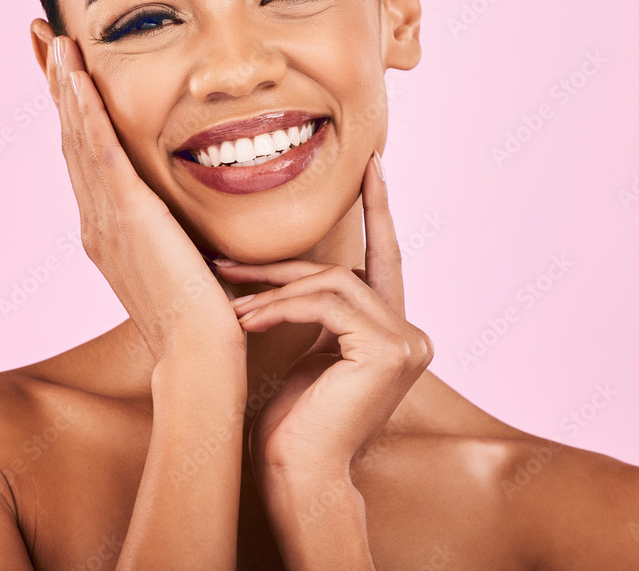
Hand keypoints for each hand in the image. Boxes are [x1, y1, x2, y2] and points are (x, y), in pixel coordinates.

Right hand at [48, 33, 245, 362]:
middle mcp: (96, 218)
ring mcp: (106, 218)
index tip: (63, 65)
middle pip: (69, 136)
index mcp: (108, 226)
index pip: (84, 152)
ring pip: (77, 138)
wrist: (200, 355)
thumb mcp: (178, 257)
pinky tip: (77, 77)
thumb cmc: (202, 314)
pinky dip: (85, 113)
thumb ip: (169, 227)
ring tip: (55, 38)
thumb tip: (180, 208)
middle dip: (56, 82)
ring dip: (65, 84)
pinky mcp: (129, 216)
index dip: (70, 106)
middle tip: (42, 35)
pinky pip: (101, 154)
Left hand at [213, 152, 432, 476]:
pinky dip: (281, 307)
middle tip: (227, 265)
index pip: (383, 258)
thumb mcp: (307, 348)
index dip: (378, 208)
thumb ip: (317, 308)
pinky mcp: (389, 348)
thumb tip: (287, 270)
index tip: (372, 164)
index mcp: (393, 331)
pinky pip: (326, 302)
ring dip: (273, 292)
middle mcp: (411, 333)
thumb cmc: (296, 421)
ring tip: (232, 308)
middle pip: (344, 272)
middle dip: (282, 269)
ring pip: (332, 282)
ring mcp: (408, 340)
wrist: (299, 475)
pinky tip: (247, 321)